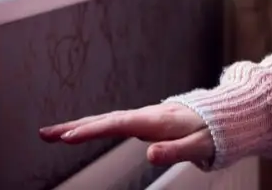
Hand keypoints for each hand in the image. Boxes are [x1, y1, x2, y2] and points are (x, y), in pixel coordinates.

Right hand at [39, 102, 213, 166]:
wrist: (225, 116)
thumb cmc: (214, 133)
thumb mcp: (200, 146)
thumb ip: (175, 151)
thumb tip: (149, 155)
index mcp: (157, 121)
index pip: (118, 124)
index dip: (94, 130)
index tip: (69, 137)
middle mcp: (147, 115)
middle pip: (105, 120)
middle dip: (75, 127)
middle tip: (46, 135)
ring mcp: (144, 117)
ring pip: (106, 120)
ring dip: (79, 126)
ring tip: (53, 134)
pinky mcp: (144, 121)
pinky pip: (113, 122)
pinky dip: (94, 125)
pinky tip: (81, 131)